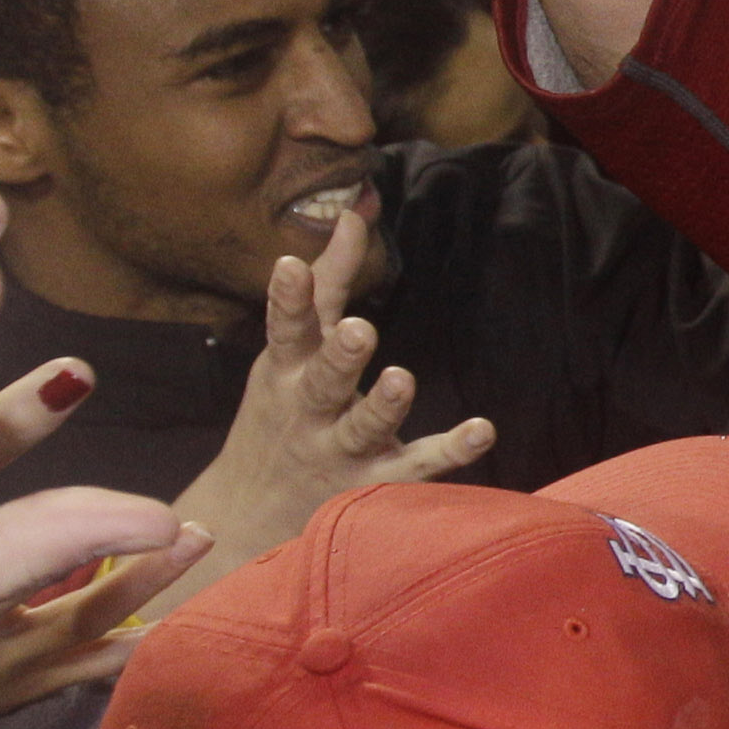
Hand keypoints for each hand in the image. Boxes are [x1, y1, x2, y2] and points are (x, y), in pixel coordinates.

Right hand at [164, 204, 495, 605]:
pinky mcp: (376, 482)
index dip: (287, 299)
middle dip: (338, 356)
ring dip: (382, 406)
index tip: (290, 264)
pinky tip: (481, 431)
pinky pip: (415, 467)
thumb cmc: (279, 413)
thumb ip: (327, 283)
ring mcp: (342, 451)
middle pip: (324, 382)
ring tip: (401, 380)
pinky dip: (450, 451)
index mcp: (286, 372)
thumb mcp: (290, 351)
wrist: (247, 516)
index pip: (285, 331)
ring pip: (363, 428)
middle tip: (358, 330)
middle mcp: (310, 411)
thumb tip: (353, 212)